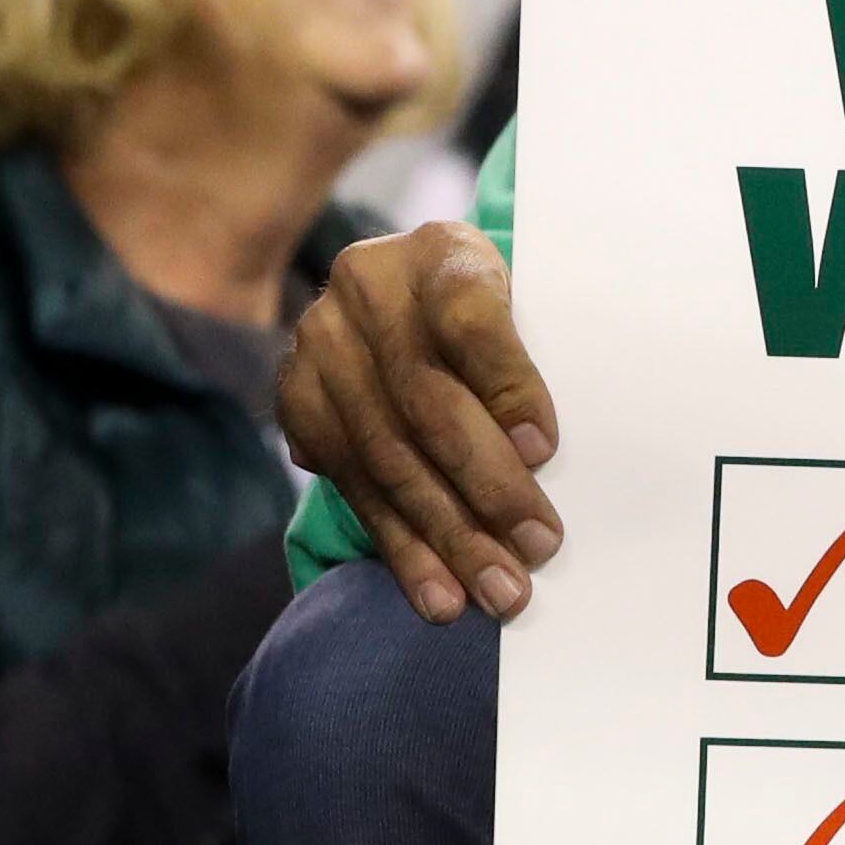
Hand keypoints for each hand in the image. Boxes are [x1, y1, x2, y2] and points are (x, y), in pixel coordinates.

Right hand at [278, 223, 564, 624]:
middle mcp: (366, 289)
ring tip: (498, 590)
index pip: (470, 317)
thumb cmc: (494, 315)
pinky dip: (401, 548)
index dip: (507, 384)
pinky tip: (439, 594)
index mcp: (438, 251)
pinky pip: (353, 487)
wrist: (404, 295)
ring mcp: (320, 345)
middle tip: (538, 547)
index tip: (545, 449)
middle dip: (487, 486)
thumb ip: (536, 359)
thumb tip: (548, 457)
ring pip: (388, 455)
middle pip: (426, 400)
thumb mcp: (526, 302)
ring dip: (447, 535)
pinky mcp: (297, 403)